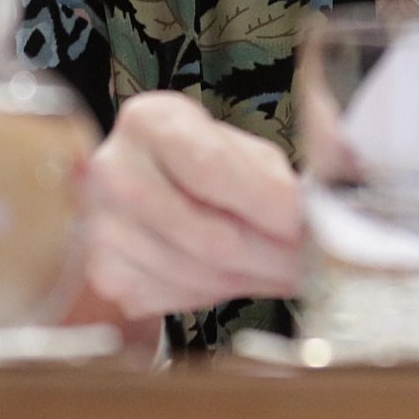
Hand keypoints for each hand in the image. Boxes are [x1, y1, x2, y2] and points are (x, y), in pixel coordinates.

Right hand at [76, 91, 304, 322]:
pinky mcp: (106, 274)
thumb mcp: (246, 153)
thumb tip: (317, 223)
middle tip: (311, 264)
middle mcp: (112, 171)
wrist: (154, 186)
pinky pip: (178, 297)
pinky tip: (235, 275)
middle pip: (206, 234)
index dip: (267, 204)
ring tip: (281, 270)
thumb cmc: (207, 163)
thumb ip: (278, 182)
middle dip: (272, 256)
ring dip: (253, 279)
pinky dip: (218, 292)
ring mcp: (101, 227)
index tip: (305, 226)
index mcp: (149, 121)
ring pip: (198, 273)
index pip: (211, 169)